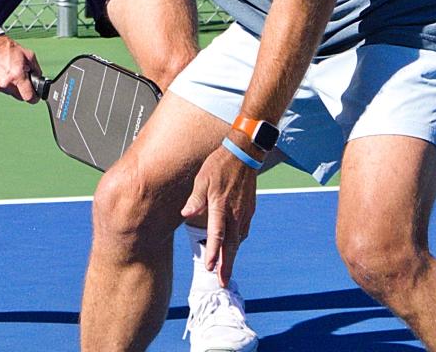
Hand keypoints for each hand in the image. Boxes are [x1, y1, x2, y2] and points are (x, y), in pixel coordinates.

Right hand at [0, 35, 40, 102]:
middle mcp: (6, 84)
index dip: (34, 97)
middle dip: (23, 89)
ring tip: (9, 72)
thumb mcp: (28, 55)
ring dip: (12, 86)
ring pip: (10, 92)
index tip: (35, 96)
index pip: (29, 97)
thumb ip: (36, 69)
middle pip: (20, 96)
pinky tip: (1, 72)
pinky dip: (2, 83)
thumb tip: (38, 78)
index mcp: (17, 76)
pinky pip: (0, 89)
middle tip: (21, 78)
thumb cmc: (6, 48)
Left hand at [180, 139, 258, 285]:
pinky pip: (243, 230)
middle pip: (231, 244)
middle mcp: (236, 213)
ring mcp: (245, 212)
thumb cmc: (219, 165)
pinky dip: (237, 241)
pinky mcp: (249, 210)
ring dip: (232, 255)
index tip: (210, 268)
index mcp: (222, 206)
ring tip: (226, 268)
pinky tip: (233, 245)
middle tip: (222, 281)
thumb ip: (195, 199)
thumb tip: (186, 213)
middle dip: (226, 265)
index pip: (217, 235)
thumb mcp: (202, 179)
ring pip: (238, 239)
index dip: (213, 253)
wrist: (244, 154)